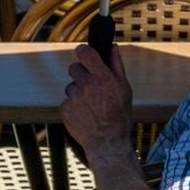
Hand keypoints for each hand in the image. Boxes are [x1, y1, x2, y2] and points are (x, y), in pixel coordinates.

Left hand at [60, 43, 133, 159]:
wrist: (107, 142)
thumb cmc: (119, 115)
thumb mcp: (124, 89)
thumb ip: (117, 66)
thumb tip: (113, 47)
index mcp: (103, 78)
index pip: (85, 52)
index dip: (82, 51)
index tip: (84, 53)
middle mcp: (87, 85)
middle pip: (74, 68)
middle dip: (81, 74)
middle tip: (91, 85)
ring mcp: (74, 97)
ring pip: (71, 86)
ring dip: (78, 91)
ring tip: (91, 105)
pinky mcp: (65, 108)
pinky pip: (67, 100)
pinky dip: (73, 105)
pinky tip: (85, 113)